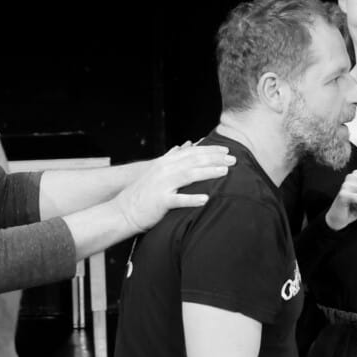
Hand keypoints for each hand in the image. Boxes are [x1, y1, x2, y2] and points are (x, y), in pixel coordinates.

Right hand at [115, 143, 234, 235]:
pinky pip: (179, 200)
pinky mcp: (160, 201)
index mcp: (166, 162)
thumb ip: (171, 157)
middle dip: (215, 159)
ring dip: (209, 172)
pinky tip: (206, 199)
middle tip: (234, 160)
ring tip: (225, 172)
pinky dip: (192, 199)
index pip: (192, 152)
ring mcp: (162, 185)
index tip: (226, 151)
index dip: (210, 150)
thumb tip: (183, 145)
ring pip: (189, 175)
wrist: (123, 211)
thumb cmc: (143, 193)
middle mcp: (165, 170)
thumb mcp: (156, 170)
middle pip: (194, 161)